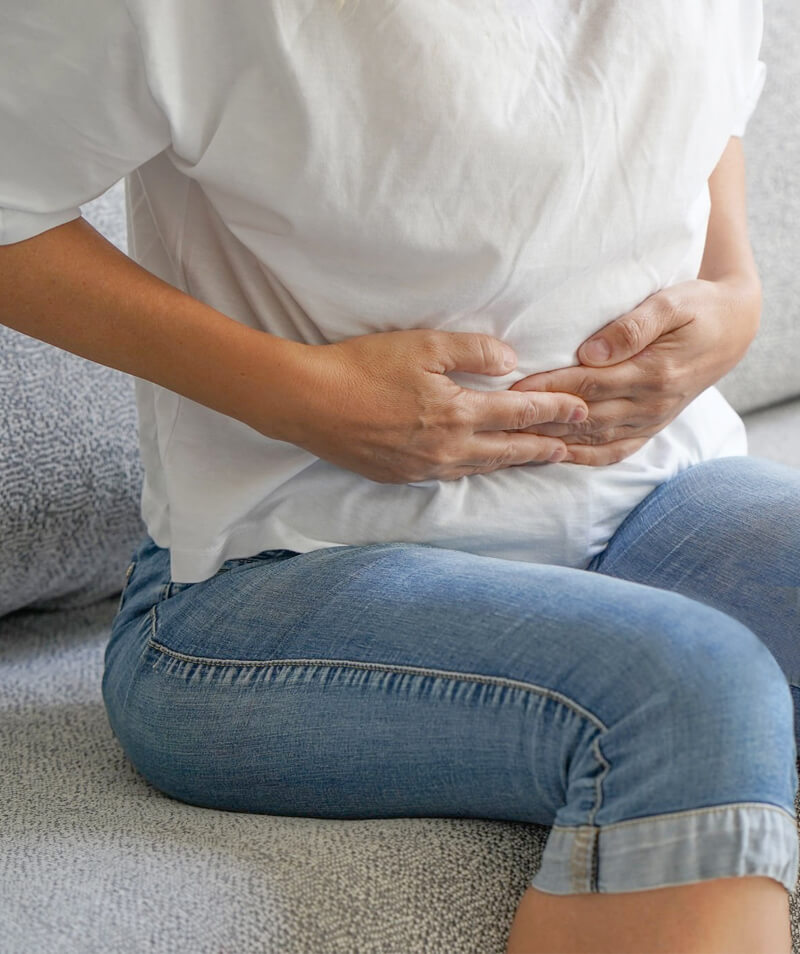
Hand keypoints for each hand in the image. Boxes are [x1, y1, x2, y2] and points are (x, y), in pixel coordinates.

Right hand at [281, 329, 588, 482]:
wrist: (308, 401)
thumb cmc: (363, 366)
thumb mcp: (423, 345)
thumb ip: (473, 352)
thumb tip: (511, 361)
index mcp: (457, 414)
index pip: (520, 413)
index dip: (554, 411)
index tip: (582, 412)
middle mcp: (448, 449)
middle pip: (508, 450)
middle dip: (543, 447)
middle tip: (571, 449)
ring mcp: (423, 467)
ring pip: (480, 468)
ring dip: (512, 463)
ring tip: (534, 459)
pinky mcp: (400, 476)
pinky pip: (450, 476)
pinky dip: (475, 470)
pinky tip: (478, 467)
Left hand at [508, 276, 760, 465]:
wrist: (733, 330)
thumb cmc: (697, 308)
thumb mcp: (672, 303)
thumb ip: (633, 326)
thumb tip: (591, 352)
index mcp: (654, 373)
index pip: (589, 384)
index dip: (550, 387)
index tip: (514, 388)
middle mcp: (652, 404)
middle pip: (585, 415)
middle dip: (542, 417)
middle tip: (502, 418)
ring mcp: (652, 420)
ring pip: (595, 437)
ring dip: (555, 440)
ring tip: (516, 440)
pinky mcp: (652, 427)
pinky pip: (615, 451)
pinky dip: (584, 457)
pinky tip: (556, 456)